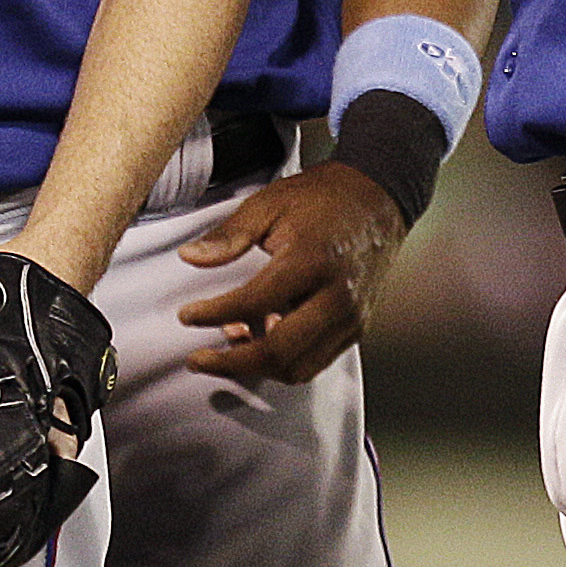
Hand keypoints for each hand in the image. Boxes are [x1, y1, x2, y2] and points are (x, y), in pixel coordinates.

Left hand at [174, 161, 408, 382]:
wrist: (377, 199)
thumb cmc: (325, 198)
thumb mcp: (269, 204)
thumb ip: (229, 235)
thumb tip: (191, 257)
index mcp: (311, 261)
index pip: (254, 303)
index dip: (213, 315)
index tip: (188, 316)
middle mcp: (336, 296)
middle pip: (279, 351)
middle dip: (231, 363)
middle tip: (198, 359)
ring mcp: (351, 316)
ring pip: (299, 367)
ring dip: (257, 367)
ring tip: (227, 348)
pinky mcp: (357, 327)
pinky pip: (316, 361)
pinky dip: (283, 361)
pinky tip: (259, 340)